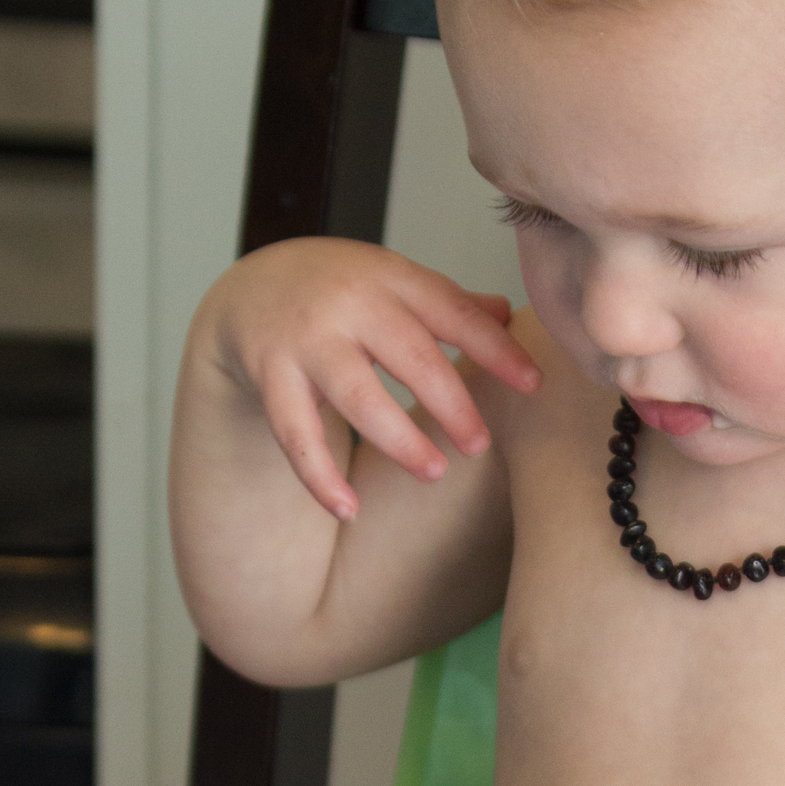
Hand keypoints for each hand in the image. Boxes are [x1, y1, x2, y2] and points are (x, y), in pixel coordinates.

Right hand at [202, 242, 539, 521]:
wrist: (251, 287)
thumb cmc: (339, 291)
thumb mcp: (391, 281)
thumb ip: (445, 302)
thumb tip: (510, 317)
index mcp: (388, 276)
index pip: (451, 311)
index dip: (495, 348)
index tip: (533, 385)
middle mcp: (347, 303)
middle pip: (409, 355)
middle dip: (451, 402)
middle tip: (480, 444)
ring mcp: (306, 340)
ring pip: (357, 396)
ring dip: (399, 439)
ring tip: (434, 472)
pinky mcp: (270, 375)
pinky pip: (296, 435)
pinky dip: (320, 477)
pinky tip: (349, 509)